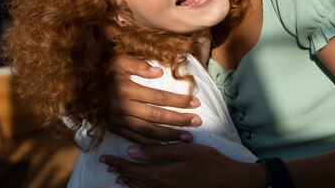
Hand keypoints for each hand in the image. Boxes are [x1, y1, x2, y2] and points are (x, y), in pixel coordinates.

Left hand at [101, 143, 262, 187]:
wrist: (230, 181)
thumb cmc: (209, 162)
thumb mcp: (183, 150)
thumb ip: (157, 151)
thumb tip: (132, 151)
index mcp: (161, 175)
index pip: (132, 168)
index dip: (117, 162)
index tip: (104, 157)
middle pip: (134, 179)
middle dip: (119, 170)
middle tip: (106, 164)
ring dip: (128, 180)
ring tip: (116, 174)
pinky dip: (140, 187)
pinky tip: (137, 184)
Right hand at [108, 55, 201, 144]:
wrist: (80, 84)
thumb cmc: (104, 69)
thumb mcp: (119, 60)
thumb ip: (139, 65)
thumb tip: (159, 72)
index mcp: (125, 88)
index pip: (158, 97)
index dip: (178, 100)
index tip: (195, 102)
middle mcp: (122, 107)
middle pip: (156, 116)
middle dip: (179, 119)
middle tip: (197, 121)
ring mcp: (117, 120)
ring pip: (147, 131)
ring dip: (169, 135)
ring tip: (187, 136)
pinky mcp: (114, 128)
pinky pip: (135, 139)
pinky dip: (151, 144)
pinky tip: (165, 144)